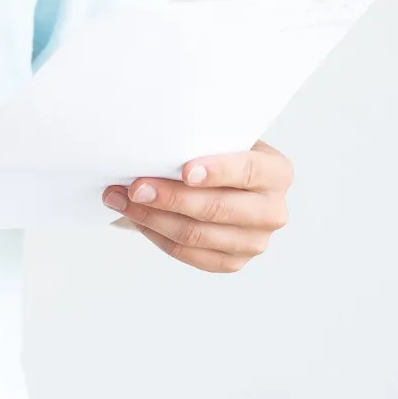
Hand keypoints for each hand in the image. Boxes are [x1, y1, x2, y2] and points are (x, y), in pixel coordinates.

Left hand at [101, 139, 291, 272]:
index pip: (249, 171)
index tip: (185, 171)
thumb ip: (200, 139)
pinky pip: (188, 254)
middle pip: (218, 209)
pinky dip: (156, 234)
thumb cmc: (216, 153)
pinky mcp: (232, 261)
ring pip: (196, 235)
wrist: (220, 179)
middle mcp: (272, 210)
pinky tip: (135, 216)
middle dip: (171, 197)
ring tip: (121, 199)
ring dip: (152, 217)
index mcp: (276, 172)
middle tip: (135, 186)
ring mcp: (255, 241)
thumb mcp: (219, 137)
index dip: (217, 172)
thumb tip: (155, 140)